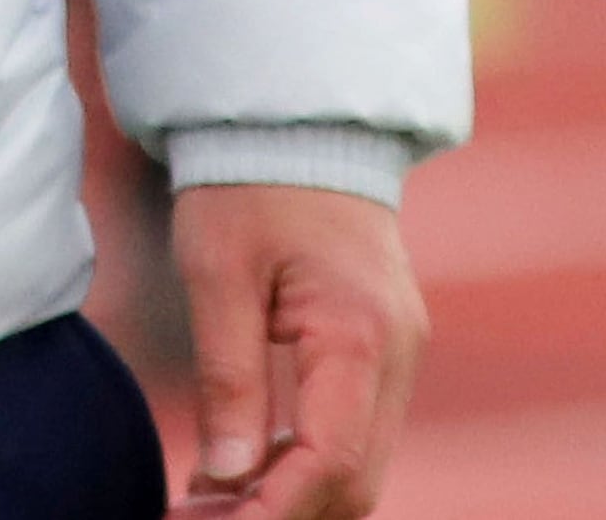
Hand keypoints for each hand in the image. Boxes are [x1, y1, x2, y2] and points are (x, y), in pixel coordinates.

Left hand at [172, 182, 426, 515]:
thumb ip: (228, 378)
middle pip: (355, 482)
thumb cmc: (250, 186)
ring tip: (206, 504)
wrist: (299, 125)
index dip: (271, 513)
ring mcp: (399, 355)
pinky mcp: (384, 352)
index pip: (330, 462)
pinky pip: (354, 433)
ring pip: (359, 467)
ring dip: (291, 498)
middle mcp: (397, 354)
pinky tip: (242, 469)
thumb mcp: (217, 273)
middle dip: (280, 516)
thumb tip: (226, 478)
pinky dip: (304, 466)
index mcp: (359, 333)